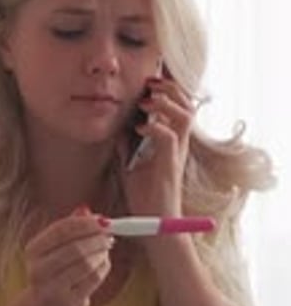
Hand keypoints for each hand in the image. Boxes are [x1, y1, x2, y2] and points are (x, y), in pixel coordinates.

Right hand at [24, 209, 112, 305]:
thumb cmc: (51, 273)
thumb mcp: (53, 249)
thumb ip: (68, 229)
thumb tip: (86, 210)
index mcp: (33, 251)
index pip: (60, 230)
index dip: (85, 223)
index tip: (103, 220)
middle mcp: (38, 271)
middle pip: (75, 249)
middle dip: (97, 239)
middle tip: (109, 235)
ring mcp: (53, 290)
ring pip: (87, 265)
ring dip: (102, 254)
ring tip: (105, 249)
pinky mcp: (69, 304)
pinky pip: (94, 280)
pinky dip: (103, 268)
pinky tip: (102, 264)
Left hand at [118, 76, 195, 215]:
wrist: (154, 224)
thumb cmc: (145, 198)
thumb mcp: (129, 166)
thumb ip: (126, 147)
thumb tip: (118, 129)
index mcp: (171, 141)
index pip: (178, 106)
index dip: (168, 89)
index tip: (149, 81)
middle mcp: (178, 144)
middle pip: (187, 104)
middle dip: (170, 88)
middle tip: (150, 84)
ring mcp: (176, 154)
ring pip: (185, 115)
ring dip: (166, 103)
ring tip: (146, 103)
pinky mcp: (170, 166)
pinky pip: (170, 137)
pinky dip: (155, 128)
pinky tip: (139, 129)